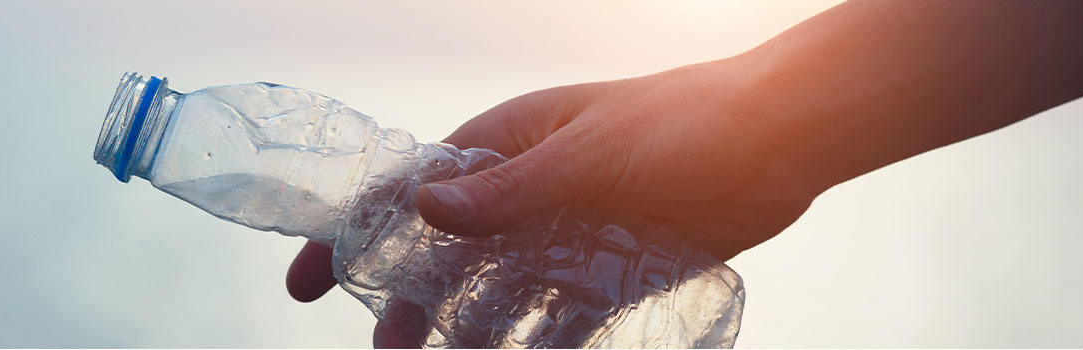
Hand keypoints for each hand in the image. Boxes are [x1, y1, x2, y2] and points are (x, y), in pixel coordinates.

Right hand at [286, 60, 822, 347]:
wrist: (777, 141)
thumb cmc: (679, 121)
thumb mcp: (588, 151)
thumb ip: (508, 188)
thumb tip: (423, 209)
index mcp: (503, 147)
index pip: (407, 190)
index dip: (353, 234)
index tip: (305, 283)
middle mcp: (523, 197)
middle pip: (445, 260)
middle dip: (410, 307)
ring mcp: (563, 240)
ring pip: (496, 299)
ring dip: (468, 337)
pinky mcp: (607, 276)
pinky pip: (558, 325)